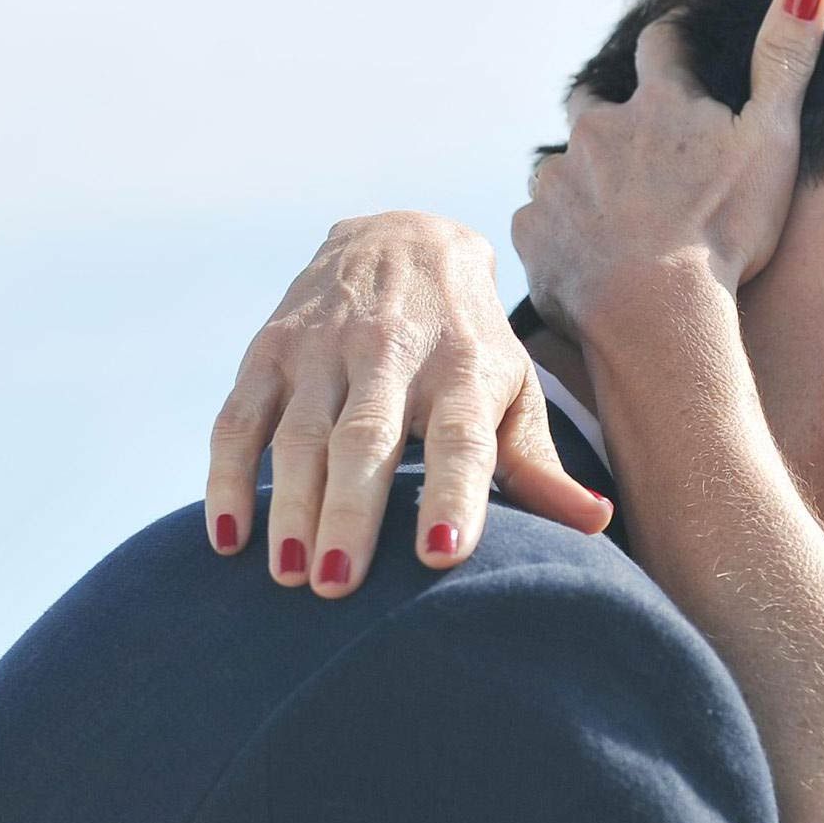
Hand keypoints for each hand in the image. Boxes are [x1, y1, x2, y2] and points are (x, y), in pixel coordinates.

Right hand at [202, 212, 612, 594]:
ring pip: (299, 434)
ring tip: (289, 576)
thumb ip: (537, 464)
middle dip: (351, 514)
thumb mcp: (512, 387)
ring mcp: (324, 348)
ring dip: (289, 506)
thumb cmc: (468, 342)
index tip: (439, 558)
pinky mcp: (270, 347)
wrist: (404, 235)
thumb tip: (595, 525)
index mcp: (465, 369)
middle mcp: (393, 352)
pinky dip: (228, 477)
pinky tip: (228, 540)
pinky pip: (239, 418)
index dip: (452, 496)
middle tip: (337, 588)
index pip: (460, 438)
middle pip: (368, 440)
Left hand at [512, 0, 823, 334]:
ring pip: (563, 166)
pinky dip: (559, 232)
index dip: (671, 39)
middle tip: (631, 141)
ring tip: (609, 217)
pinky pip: (540, 222)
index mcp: (659, 105)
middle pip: (591, 101)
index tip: (675, 40)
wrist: (659, 312)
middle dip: (608, 112)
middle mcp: (598, 131)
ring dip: (583, 180)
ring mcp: (560, 182)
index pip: (662, 45)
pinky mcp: (534, 232)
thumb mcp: (771, 138)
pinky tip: (583, 258)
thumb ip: (785, 60)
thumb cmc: (725, 229)